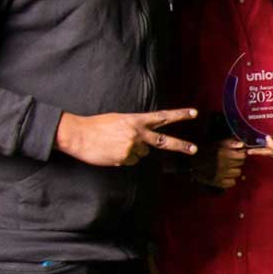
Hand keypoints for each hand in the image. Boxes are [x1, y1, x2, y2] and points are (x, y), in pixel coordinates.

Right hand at [55, 108, 199, 166]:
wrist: (77, 135)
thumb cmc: (96, 126)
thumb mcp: (119, 120)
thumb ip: (135, 128)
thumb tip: (145, 144)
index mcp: (136, 120)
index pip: (162, 116)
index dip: (179, 115)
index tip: (194, 113)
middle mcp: (137, 133)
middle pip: (164, 141)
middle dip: (181, 145)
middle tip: (194, 149)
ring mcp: (132, 147)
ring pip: (142, 154)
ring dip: (133, 151)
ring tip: (115, 145)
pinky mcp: (124, 158)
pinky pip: (130, 161)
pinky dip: (123, 158)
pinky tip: (111, 152)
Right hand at [193, 138, 247, 188]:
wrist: (190, 161)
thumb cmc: (205, 150)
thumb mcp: (217, 143)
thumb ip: (230, 143)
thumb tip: (242, 145)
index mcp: (223, 153)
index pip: (242, 155)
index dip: (240, 153)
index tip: (237, 153)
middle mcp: (223, 164)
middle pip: (240, 164)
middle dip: (237, 161)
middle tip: (230, 160)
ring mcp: (220, 174)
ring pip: (238, 173)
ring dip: (234, 170)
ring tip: (227, 167)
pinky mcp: (217, 182)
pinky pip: (232, 182)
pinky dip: (230, 179)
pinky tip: (225, 175)